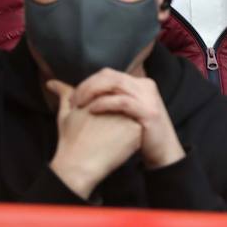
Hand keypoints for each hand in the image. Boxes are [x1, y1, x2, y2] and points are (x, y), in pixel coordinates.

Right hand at [46, 78, 143, 199]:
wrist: (80, 165)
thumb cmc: (70, 140)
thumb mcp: (65, 114)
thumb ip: (64, 94)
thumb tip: (51, 83)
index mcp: (101, 95)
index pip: (109, 95)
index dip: (102, 109)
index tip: (94, 123)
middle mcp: (116, 101)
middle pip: (122, 104)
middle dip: (115, 115)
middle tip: (101, 132)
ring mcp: (128, 115)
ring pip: (131, 116)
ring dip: (123, 124)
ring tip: (109, 138)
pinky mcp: (136, 130)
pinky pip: (138, 129)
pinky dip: (130, 137)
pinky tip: (118, 144)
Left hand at [70, 69, 184, 170]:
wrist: (163, 152)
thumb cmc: (137, 134)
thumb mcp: (125, 113)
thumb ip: (107, 100)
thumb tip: (63, 88)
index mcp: (139, 83)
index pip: (108, 74)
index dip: (88, 82)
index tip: (73, 97)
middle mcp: (145, 86)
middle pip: (110, 76)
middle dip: (87, 86)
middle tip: (73, 101)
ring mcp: (148, 98)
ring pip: (115, 84)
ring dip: (92, 92)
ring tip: (79, 105)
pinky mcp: (148, 112)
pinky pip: (122, 102)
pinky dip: (105, 103)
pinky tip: (92, 110)